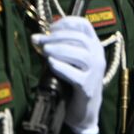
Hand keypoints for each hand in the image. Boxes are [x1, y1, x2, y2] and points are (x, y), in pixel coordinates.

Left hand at [34, 16, 104, 133]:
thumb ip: (56, 49)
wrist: (83, 111)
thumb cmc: (72, 83)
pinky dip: (61, 67)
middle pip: (80, 38)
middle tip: (40, 41)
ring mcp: (95, 72)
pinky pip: (75, 74)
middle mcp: (98, 56)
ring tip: (45, 51)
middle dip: (57, 37)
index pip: (84, 25)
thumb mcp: (68, 61)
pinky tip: (51, 65)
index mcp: (94, 46)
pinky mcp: (87, 87)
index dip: (66, 22)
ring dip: (60, 49)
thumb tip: (36, 38)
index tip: (50, 28)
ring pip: (80, 54)